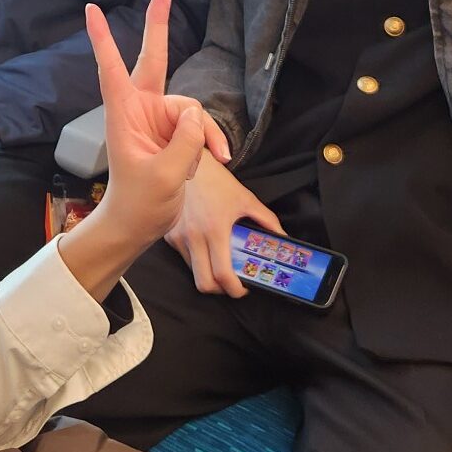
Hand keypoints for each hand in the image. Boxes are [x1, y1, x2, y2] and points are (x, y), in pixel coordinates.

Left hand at [56, 0, 218, 301]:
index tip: (91, 9)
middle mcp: (141, 109)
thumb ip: (184, 141)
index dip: (102, 38)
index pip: (110, 69)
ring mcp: (160, 119)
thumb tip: (197, 114)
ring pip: (192, 109)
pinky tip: (217, 159)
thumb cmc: (139, 203)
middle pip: (154, 59)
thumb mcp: (164, 175)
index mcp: (123, 114)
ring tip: (210, 161)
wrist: (139, 225)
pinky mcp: (175, 131)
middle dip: (159, 25)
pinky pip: (200, 126)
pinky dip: (209, 142)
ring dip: (204, 135)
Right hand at [165, 153, 284, 297]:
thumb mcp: (245, 198)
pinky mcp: (168, 234)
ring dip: (207, 274)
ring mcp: (178, 237)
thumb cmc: (217, 179)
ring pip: (192, 272)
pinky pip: (183, 257)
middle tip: (231, 281)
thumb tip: (283, 238)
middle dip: (219, 289)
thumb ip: (266, 220)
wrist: (186, 162)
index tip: (243, 288)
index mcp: (215, 229)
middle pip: (204, 284)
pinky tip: (204, 246)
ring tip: (219, 262)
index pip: (222, 275)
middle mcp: (194, 237)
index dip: (235, 289)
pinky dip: (195, 260)